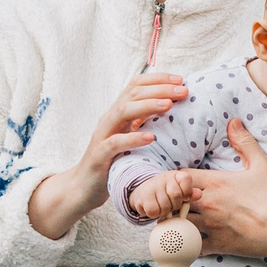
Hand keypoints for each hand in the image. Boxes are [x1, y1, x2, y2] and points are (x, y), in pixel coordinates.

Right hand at [27, 70, 184, 239]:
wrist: (84, 187)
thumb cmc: (113, 161)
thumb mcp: (129, 137)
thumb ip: (144, 122)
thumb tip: (171, 107)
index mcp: (118, 112)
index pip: (136, 85)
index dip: (158, 79)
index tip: (181, 80)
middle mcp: (110, 119)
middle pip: (132, 94)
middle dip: (160, 89)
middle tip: (183, 90)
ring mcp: (103, 136)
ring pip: (123, 111)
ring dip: (147, 106)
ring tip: (168, 105)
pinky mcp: (99, 155)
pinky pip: (115, 143)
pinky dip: (133, 138)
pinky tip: (151, 137)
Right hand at [125, 168, 199, 221]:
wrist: (145, 191)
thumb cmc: (168, 193)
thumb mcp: (181, 191)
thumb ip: (191, 194)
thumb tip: (199, 194)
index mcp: (176, 175)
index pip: (186, 180)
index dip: (186, 193)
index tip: (184, 198)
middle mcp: (164, 177)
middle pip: (175, 196)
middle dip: (175, 205)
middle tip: (171, 204)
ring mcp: (152, 186)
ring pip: (164, 206)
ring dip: (164, 211)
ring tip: (162, 206)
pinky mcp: (142, 197)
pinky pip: (153, 211)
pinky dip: (155, 214)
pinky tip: (154, 208)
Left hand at [179, 119, 266, 266]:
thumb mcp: (262, 164)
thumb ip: (244, 142)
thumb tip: (233, 121)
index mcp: (215, 183)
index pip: (178, 176)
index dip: (175, 178)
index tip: (180, 181)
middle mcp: (208, 204)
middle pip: (172, 200)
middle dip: (171, 200)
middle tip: (174, 201)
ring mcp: (211, 226)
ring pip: (177, 224)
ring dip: (175, 222)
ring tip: (177, 220)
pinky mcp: (217, 245)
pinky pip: (191, 247)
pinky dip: (186, 245)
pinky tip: (188, 241)